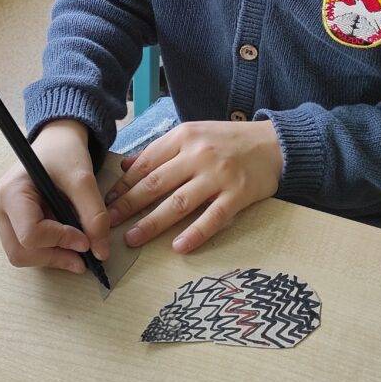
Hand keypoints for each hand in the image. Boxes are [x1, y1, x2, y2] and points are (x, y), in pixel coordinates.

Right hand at [0, 119, 109, 273]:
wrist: (57, 142)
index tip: (86, 241)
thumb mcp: (84, 180)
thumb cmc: (65, 153)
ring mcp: (2, 217)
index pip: (30, 234)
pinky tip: (67, 239)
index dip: (60, 241)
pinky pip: (27, 249)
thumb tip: (100, 253)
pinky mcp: (10, 223)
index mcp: (10, 192)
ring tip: (77, 245)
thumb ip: (94, 216)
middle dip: (55, 257)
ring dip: (53, 256)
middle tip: (84, 257)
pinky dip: (49, 250)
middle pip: (21, 252)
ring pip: (23, 255)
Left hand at [105, 120, 281, 253]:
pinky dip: (195, 234)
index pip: (145, 164)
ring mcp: (219, 175)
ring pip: (178, 203)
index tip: (106, 202)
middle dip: (128, 206)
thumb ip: (161, 150)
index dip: (123, 185)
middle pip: (156, 184)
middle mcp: (198, 155)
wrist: (274, 143)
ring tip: (132, 239)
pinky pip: (213, 218)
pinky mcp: (238, 195)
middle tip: (107, 224)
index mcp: (184, 137)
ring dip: (152, 223)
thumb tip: (126, 166)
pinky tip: (178, 248)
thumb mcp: (193, 134)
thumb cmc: (229, 140)